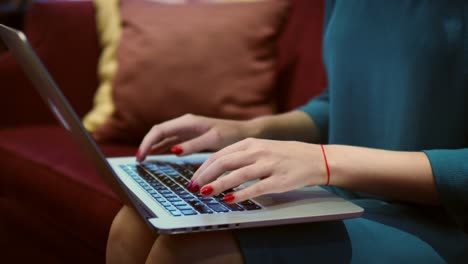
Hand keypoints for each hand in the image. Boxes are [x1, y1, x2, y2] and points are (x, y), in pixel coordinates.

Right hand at [137, 114, 254, 160]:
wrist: (244, 132)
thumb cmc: (231, 134)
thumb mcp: (213, 140)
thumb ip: (193, 145)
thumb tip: (173, 150)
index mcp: (187, 122)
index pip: (159, 130)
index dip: (147, 143)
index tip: (141, 157)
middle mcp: (184, 123)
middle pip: (158, 132)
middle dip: (146, 145)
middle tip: (139, 161)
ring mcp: (187, 129)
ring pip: (163, 136)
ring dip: (152, 146)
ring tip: (143, 160)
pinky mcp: (190, 136)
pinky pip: (171, 140)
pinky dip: (161, 147)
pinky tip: (156, 155)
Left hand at [189, 138, 327, 202]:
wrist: (316, 159)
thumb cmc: (286, 155)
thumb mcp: (262, 148)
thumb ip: (241, 156)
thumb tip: (217, 168)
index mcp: (251, 143)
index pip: (220, 154)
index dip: (204, 167)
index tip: (194, 178)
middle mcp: (258, 152)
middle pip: (224, 162)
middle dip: (205, 176)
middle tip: (194, 187)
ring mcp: (268, 165)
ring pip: (237, 175)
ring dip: (218, 185)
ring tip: (205, 193)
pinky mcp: (278, 180)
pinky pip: (255, 188)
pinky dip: (240, 195)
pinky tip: (228, 200)